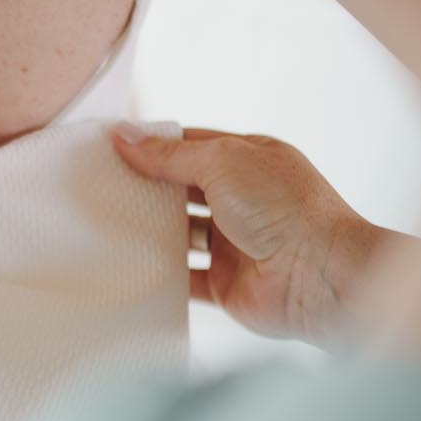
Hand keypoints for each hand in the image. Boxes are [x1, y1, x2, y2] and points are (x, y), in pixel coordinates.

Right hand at [113, 124, 407, 346]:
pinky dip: (158, 274)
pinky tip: (126, 266)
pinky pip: (183, 278)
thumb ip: (171, 155)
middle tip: (98, 183)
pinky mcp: (225, 284)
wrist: (321, 277)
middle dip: (146, 186)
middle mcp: (243, 199)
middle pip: (182, 189)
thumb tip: (126, 136)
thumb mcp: (223, 163)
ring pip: (179, 233)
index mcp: (250, 160)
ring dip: (148, 230)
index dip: (152, 145)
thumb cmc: (287, 209)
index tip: (110, 146)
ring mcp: (234, 243)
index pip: (191, 146)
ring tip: (103, 221)